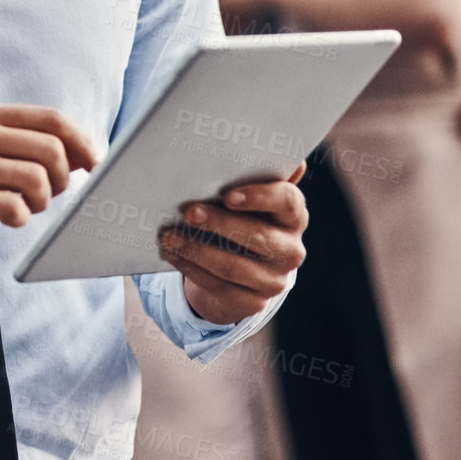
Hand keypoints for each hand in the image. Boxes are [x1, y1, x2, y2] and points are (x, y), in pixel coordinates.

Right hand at [0, 103, 98, 257]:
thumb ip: (20, 143)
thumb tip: (81, 156)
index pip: (52, 119)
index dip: (81, 142)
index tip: (93, 165)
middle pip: (52, 149)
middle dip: (64, 179)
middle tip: (50, 195)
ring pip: (37, 179)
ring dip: (43, 202)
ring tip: (27, 208)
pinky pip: (12, 207)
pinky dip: (20, 217)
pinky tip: (8, 218)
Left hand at [158, 162, 307, 324]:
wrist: (235, 264)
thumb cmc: (238, 214)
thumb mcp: (247, 193)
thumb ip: (259, 172)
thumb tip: (288, 157)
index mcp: (293, 215)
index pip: (287, 202)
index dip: (259, 196)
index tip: (228, 194)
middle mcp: (290, 249)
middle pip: (258, 236)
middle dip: (219, 223)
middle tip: (187, 211)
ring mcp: (274, 280)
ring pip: (234, 266)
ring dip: (197, 249)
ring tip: (168, 235)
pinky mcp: (252, 302)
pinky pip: (218, 286)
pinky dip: (190, 268)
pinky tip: (170, 252)